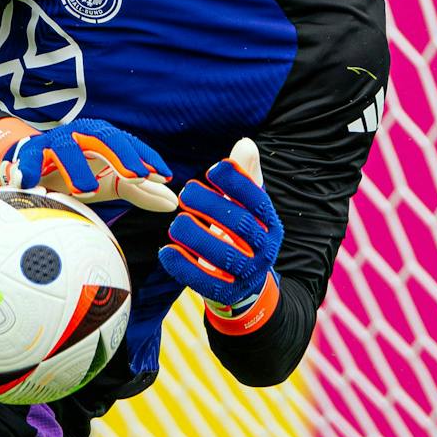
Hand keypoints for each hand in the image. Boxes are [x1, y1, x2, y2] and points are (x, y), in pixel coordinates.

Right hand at [0, 117, 177, 212]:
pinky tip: (31, 183)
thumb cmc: (81, 171)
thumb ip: (140, 191)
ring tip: (87, 191)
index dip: (147, 157)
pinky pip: (30, 158)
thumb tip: (173, 203)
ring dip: (76, 168)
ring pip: (67, 148)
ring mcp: (55, 140)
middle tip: (136, 178)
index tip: (163, 176)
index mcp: (104, 138)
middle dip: (121, 156)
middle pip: (104, 137)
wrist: (39, 164)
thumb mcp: (111, 181)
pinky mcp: (30, 151)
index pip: (130, 143)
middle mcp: (81, 133)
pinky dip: (29, 168)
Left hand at [158, 138, 282, 331]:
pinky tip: (166, 251)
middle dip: (212, 207)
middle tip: (185, 193)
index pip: (258, 200)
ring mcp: (246, 274)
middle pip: (240, 226)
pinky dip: (183, 267)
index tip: (213, 169)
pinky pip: (204, 281)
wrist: (244, 283)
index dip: (237, 183)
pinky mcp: (226, 293)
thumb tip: (245, 144)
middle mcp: (264, 250)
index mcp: (270, 225)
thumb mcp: (244, 207)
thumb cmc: (238, 233)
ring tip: (176, 222)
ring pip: (223, 255)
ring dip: (196, 236)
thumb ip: (243, 177)